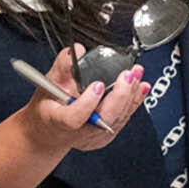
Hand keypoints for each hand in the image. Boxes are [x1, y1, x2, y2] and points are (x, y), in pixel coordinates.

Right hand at [26, 45, 150, 152]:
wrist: (51, 131)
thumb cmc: (49, 108)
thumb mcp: (48, 84)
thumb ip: (63, 66)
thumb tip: (77, 50)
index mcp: (59, 121)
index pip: (75, 118)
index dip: (88, 102)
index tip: (97, 85)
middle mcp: (79, 133)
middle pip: (104, 119)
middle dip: (120, 95)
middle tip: (127, 75)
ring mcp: (94, 137)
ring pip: (118, 118)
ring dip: (131, 95)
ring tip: (136, 75)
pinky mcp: (106, 136)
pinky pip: (123, 118)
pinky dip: (134, 101)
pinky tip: (140, 87)